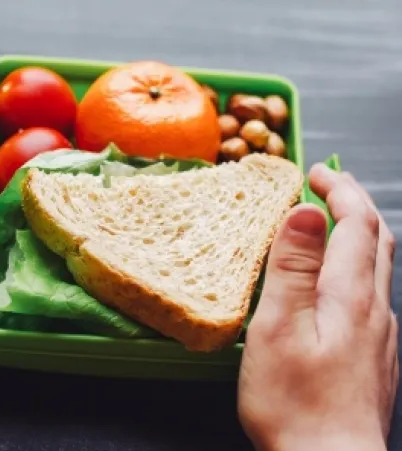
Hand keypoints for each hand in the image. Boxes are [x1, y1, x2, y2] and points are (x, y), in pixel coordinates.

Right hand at [239, 164, 397, 450]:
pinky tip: (334, 288)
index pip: (356, 223)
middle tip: (328, 187)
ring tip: (328, 227)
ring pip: (379, 269)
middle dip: (355, 204)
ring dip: (357, 236)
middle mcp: (376, 311)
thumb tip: (306, 211)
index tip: (316, 172)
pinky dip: (355, 270)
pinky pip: (372, 297)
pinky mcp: (376, 359)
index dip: (339, 190)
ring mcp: (381, 337)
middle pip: (378, 240)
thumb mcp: (279, 329)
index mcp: (351, 296)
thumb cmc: (296, 404)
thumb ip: (293, 268)